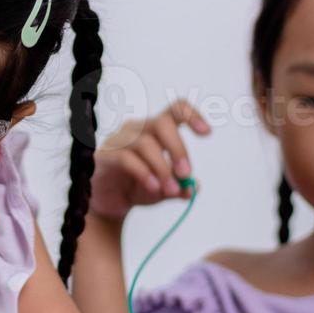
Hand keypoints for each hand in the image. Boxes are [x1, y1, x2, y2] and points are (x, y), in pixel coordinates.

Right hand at [89, 100, 210, 219]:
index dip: (193, 116)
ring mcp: (119, 140)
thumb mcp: (165, 189)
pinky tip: (153, 187)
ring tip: (170, 190)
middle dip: (178, 149)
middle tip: (186, 173)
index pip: (176, 110)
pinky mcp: (105, 155)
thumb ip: (180, 187)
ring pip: (145, 144)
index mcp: (157, 130)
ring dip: (162, 169)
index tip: (207, 133)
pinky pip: (126, 158)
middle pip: (162, 124)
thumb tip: (192, 188)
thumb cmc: (138, 186)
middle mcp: (138, 129)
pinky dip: (144, 173)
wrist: (110, 202)